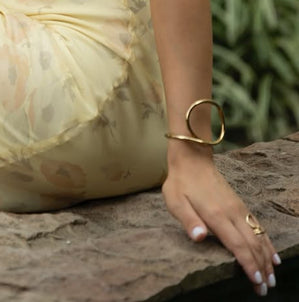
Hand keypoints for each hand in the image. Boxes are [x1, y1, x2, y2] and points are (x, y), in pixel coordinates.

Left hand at [162, 145, 279, 295]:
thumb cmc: (181, 183)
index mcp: (216, 215)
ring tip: (272, 278)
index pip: (237, 244)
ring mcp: (239, 208)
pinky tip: (273, 255)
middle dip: (261, 268)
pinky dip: (268, 243)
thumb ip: (188, 220)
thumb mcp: (175, 201)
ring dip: (267, 258)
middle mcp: (232, 212)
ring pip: (258, 236)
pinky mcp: (240, 205)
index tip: (256, 281)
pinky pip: (259, 226)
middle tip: (265, 289)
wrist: (192, 160)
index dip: (248, 264)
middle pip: (252, 244)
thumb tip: (198, 237)